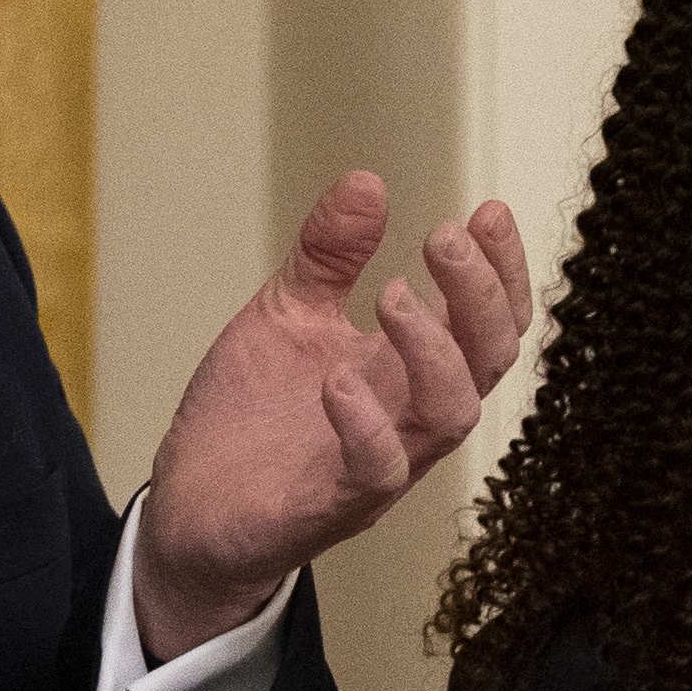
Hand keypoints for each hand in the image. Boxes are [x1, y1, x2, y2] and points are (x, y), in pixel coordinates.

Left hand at [130, 176, 533, 656]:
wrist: (189, 508)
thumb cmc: (250, 420)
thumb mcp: (288, 314)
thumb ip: (329, 255)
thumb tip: (368, 182)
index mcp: (408, 371)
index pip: (487, 322)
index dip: (502, 269)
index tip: (487, 211)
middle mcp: (408, 417)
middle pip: (488, 361)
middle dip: (479, 295)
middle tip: (444, 237)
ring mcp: (380, 464)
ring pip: (450, 415)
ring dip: (433, 350)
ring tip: (393, 294)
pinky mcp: (332, 504)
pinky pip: (376, 471)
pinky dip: (365, 423)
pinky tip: (338, 379)